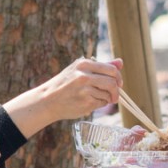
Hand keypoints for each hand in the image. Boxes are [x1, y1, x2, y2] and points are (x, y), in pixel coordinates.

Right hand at [3, 57, 122, 138]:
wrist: (47, 100)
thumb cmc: (65, 84)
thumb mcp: (80, 70)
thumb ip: (101, 66)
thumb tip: (120, 62)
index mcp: (84, 64)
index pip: (112, 69)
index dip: (118, 78)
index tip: (118, 84)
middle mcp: (84, 75)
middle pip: (112, 82)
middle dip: (116, 91)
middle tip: (114, 97)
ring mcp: (85, 89)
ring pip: (108, 94)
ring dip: (106, 99)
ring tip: (93, 99)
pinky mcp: (85, 102)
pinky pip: (101, 103)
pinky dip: (99, 104)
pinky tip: (88, 103)